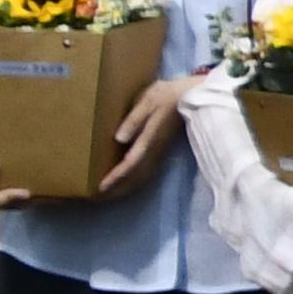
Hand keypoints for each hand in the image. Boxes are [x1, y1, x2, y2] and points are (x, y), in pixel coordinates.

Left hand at [91, 73, 192, 200]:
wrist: (193, 96)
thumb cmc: (167, 95)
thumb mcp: (148, 101)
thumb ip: (134, 120)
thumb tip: (119, 139)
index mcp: (149, 138)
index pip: (130, 163)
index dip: (116, 176)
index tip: (100, 187)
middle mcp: (155, 149)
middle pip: (136, 175)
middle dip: (118, 188)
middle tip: (99, 198)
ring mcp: (159, 151)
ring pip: (142, 175)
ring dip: (126, 187)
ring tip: (110, 195)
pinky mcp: (161, 149)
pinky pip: (147, 171)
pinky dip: (135, 180)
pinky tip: (128, 183)